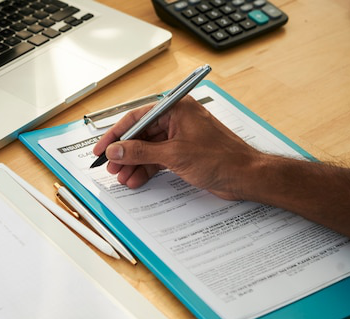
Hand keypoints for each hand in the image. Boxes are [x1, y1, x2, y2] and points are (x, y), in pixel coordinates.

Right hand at [92, 96, 262, 199]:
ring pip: (148, 148)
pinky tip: (137, 179)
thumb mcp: (174, 155)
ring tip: (123, 177)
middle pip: (140, 134)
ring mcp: (179, 136)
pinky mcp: (183, 152)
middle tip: (111, 166)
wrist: (246, 175)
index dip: (116, 135)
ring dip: (134, 163)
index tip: (103, 148)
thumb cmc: (222, 158)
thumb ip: (142, 152)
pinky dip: (146, 169)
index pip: (136, 118)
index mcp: (176, 108)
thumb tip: (118, 150)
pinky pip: (157, 158)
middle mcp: (177, 119)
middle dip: (125, 153)